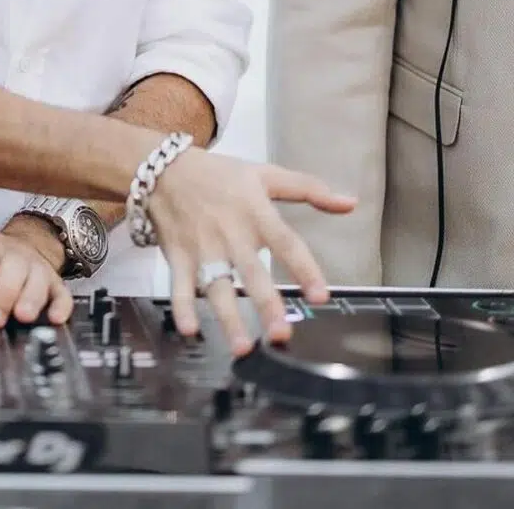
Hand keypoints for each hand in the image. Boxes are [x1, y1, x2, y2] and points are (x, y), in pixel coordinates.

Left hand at [0, 224, 73, 328]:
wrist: (23, 244)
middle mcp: (14, 259)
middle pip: (10, 274)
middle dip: (2, 296)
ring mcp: (37, 270)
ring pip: (37, 282)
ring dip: (31, 299)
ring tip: (24, 317)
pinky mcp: (56, 284)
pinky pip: (62, 294)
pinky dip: (61, 306)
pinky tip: (56, 319)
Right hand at [146, 149, 355, 356]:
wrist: (163, 167)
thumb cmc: (219, 174)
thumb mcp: (265, 174)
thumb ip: (308, 189)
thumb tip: (349, 203)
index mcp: (255, 212)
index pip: (285, 242)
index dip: (304, 269)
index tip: (320, 296)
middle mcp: (230, 233)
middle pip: (251, 272)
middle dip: (266, 304)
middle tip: (281, 334)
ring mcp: (202, 246)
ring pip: (216, 286)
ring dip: (228, 317)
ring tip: (242, 347)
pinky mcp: (178, 256)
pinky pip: (179, 285)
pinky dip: (182, 307)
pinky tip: (189, 329)